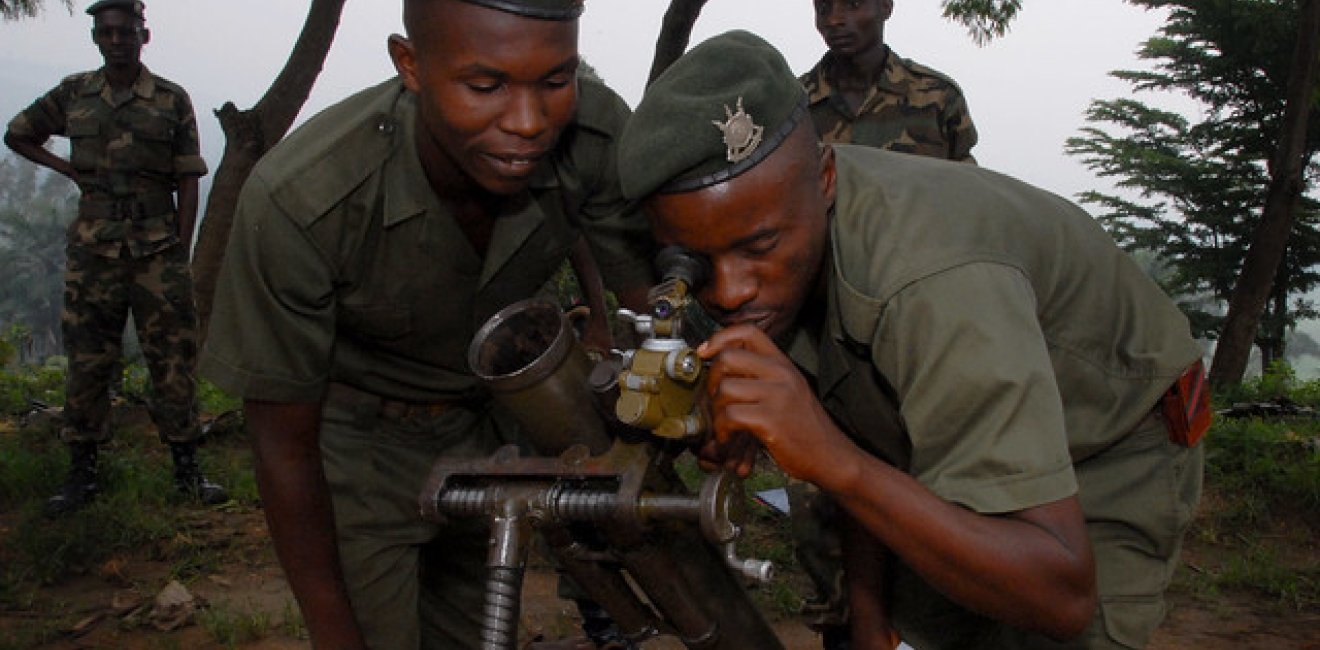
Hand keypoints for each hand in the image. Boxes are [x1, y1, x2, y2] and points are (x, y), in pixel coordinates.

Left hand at [697, 324, 861, 486]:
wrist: (830, 455)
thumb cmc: (805, 427)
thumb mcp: (789, 390)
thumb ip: (762, 375)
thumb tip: (724, 366)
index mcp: (783, 364)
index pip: (748, 332)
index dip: (720, 338)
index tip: (706, 352)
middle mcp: (781, 374)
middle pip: (728, 357)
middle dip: (711, 378)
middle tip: (713, 397)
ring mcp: (777, 396)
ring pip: (725, 388)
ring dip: (715, 410)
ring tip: (722, 423)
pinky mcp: (770, 420)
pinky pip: (730, 415)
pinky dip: (721, 429)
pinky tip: (728, 437)